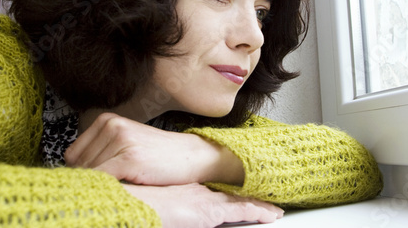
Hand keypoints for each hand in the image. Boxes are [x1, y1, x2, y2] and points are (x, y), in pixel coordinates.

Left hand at [65, 113, 244, 184]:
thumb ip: (100, 152)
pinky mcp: (129, 157)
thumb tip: (72, 175)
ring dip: (100, 185)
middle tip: (111, 185)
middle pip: (79, 165)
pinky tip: (122, 189)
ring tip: (121, 185)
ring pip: (89, 173)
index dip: (82, 172)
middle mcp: (111, 125)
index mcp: (107, 120)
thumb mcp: (126, 144)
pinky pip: (102, 179)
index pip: (73, 155)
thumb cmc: (159, 155)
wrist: (192, 156)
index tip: (95, 180)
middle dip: (90, 179)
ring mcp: (120, 140)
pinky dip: (106, 188)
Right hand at [124, 183, 283, 227]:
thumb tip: (176, 215)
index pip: (215, 195)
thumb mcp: (160, 211)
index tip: (240, 200)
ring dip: (258, 208)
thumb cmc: (139, 207)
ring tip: (273, 212)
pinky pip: (242, 211)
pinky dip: (259, 212)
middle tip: (265, 206)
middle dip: (248, 201)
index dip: (230, 198)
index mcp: (187, 193)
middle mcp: (199, 193)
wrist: (134, 203)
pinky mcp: (212, 210)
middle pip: (230, 198)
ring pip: (240, 203)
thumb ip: (173, 213)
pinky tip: (271, 215)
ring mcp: (206, 200)